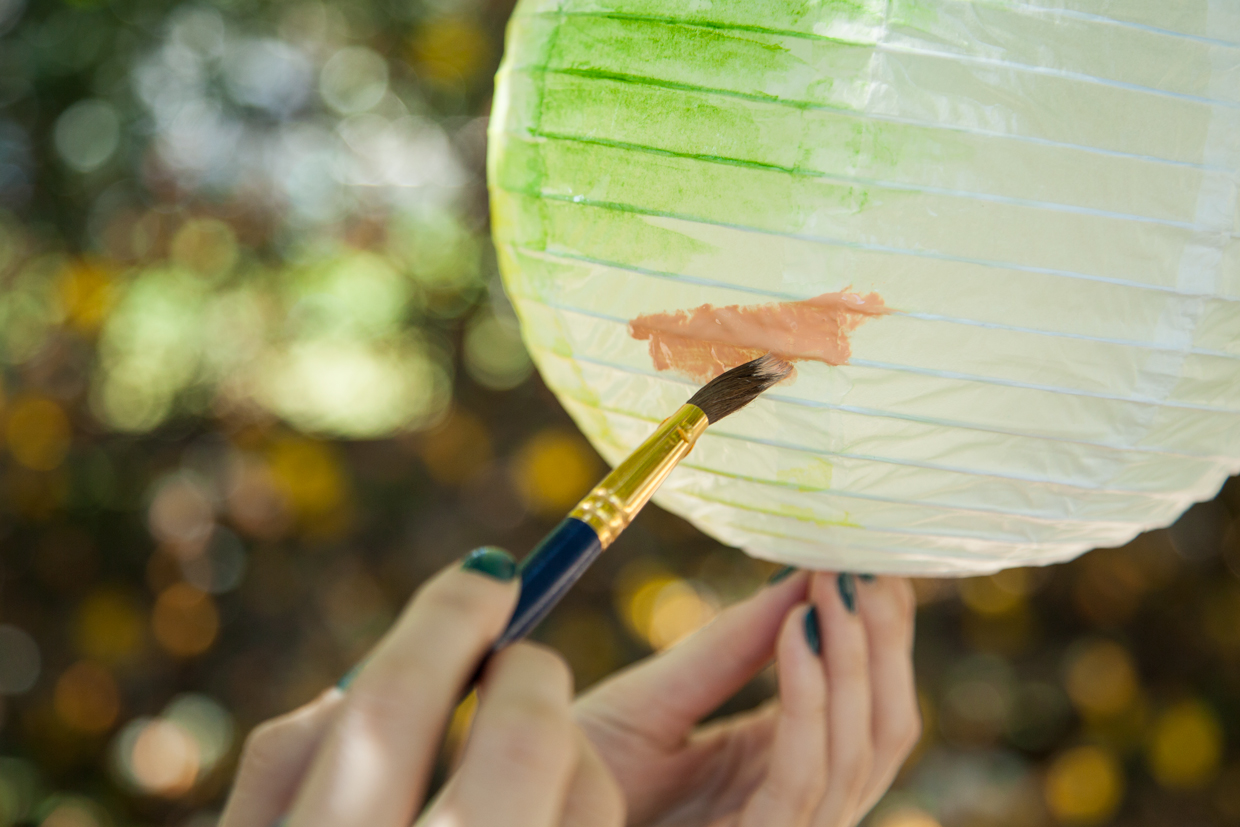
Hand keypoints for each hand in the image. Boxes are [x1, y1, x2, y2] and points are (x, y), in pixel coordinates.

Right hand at [218, 548, 623, 826]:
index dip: (453, 616)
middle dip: (531, 675)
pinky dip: (579, 817)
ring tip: (520, 765)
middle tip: (518, 664)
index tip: (489, 579)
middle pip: (523, 732)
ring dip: (567, 751)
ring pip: (587, 788)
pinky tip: (535, 825)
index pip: (399, 695)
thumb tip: (371, 672)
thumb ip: (291, 768)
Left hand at [574, 571, 919, 826]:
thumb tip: (799, 575)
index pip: (862, 706)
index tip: (868, 555)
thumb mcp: (657, 699)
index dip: (879, 634)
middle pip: (881, 733)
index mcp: (773, 770)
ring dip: (851, 661)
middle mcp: (791, 806)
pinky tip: (797, 633)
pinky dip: (806, 703)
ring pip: (856, 757)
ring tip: (830, 582)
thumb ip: (728, 650)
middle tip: (864, 562)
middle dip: (882, 644)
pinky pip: (798, 780)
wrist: (524, 815)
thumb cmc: (579, 775)